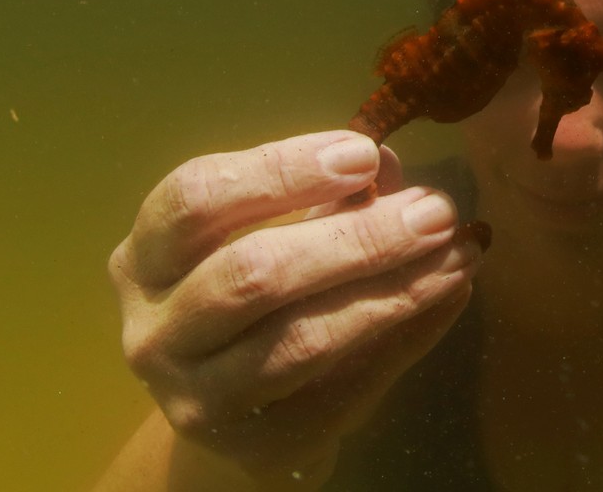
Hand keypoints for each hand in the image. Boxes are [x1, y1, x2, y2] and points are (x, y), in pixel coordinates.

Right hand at [107, 130, 483, 486]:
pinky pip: (343, 390)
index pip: (196, 199)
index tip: (363, 153)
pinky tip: (449, 295)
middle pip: (252, 274)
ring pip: (300, 340)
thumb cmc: (259, 296)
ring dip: (392, 290)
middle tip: (436, 209)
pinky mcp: (256, 449)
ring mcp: (197, 399)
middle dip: (356, 237)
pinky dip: (405, 338)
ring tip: (458, 252)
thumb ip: (328, 197)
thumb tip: (390, 167)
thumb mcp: (277, 232)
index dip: (280, 170)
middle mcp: (153, 332)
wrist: (242, 415)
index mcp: (144, 258)